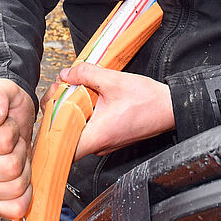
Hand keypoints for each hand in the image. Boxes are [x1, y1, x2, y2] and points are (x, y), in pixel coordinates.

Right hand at [0, 78, 35, 219]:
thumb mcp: (3, 90)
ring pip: (14, 189)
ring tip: (13, 156)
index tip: (6, 124)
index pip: (3, 142)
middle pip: (10, 168)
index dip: (13, 131)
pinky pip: (13, 209)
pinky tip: (16, 178)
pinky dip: (24, 195)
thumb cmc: (4, 108)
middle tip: (13, 142)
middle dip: (20, 152)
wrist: (6, 124)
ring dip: (23, 171)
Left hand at [53, 64, 173, 160]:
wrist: (171, 108)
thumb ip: (86, 74)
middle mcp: (99, 145)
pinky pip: (88, 129)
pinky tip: (88, 98)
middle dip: (58, 111)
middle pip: (64, 136)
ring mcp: (104, 143)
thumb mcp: (114, 80)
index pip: (60, 146)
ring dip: (71, 111)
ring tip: (74, 90)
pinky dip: (83, 114)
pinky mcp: (109, 137)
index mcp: (97, 136)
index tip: (52, 106)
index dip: (49, 127)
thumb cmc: (148, 101)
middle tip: (62, 90)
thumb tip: (67, 74)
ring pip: (76, 132)